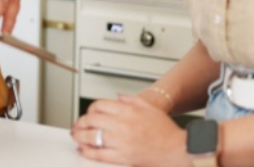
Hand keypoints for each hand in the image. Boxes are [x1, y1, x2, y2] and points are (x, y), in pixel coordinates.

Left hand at [71, 95, 186, 166]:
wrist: (178, 149)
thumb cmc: (166, 131)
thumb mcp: (149, 108)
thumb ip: (131, 100)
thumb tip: (118, 97)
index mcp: (128, 110)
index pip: (99, 105)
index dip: (90, 109)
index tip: (88, 113)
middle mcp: (122, 124)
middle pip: (92, 120)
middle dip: (81, 122)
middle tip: (77, 126)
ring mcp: (121, 141)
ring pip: (92, 136)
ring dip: (80, 136)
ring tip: (76, 136)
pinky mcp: (123, 157)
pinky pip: (100, 154)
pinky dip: (89, 152)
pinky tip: (84, 150)